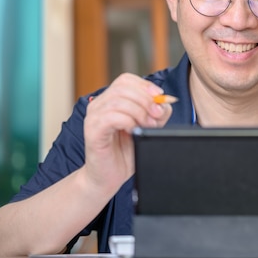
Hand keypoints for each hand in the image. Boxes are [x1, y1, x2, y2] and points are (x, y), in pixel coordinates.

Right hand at [82, 73, 172, 194]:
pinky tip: (134, 130)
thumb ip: (156, 115)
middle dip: (146, 99)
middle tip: (157, 115)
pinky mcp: (92, 130)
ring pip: (118, 100)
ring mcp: (93, 116)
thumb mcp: (147, 129)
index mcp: (110, 100)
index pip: (126, 80)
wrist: (108, 177)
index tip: (160, 97)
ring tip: (148, 125)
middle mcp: (99, 105)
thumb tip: (165, 103)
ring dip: (139, 111)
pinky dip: (128, 121)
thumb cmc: (125, 152)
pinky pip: (111, 117)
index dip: (145, 86)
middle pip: (123, 87)